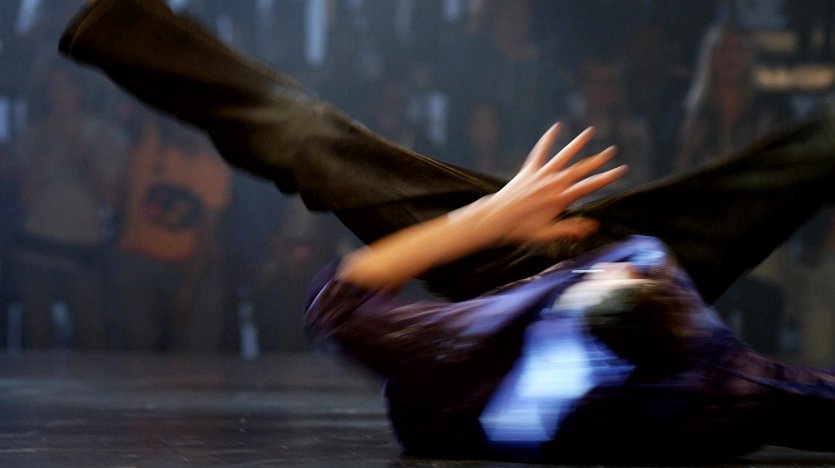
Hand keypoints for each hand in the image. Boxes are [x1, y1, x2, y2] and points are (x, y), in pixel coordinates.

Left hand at [473, 123, 625, 244]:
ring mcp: (541, 174)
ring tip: (589, 132)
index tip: (621, 170)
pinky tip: (555, 127)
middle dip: (598, 160)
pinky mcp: (529, 170)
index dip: (607, 177)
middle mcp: (554, 183)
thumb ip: (571, 230)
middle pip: (581, 168)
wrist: (497, 217)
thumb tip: (594, 226)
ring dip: (577, 144)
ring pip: (563, 156)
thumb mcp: (547, 234)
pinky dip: (547, 139)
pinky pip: (540, 152)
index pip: (590, 185)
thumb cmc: (522, 229)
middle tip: (612, 151)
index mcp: (561, 198)